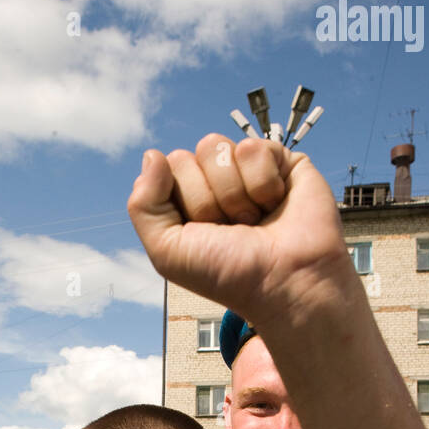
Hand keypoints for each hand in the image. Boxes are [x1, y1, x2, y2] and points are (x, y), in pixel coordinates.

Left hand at [127, 136, 349, 330]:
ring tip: (253, 220)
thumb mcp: (167, 252)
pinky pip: (253, 147)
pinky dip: (263, 183)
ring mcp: (246, 170)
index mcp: (186, 201)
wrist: (284, 281)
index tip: (206, 233)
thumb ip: (143, 206)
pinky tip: (275, 204)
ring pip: (218, 147)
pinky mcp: (279, 161)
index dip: (185, 202)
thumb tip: (152, 155)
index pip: (166, 169)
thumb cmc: (229, 274)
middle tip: (232, 229)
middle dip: (208, 200)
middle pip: (189, 157)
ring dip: (234, 194)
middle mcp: (214, 183)